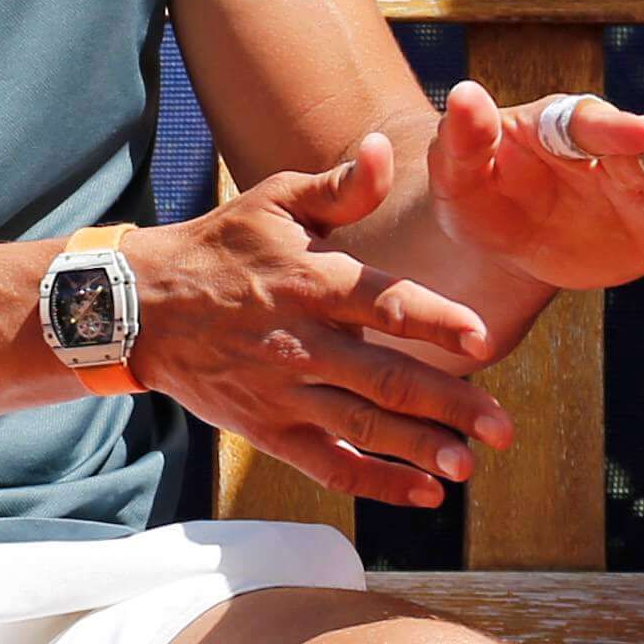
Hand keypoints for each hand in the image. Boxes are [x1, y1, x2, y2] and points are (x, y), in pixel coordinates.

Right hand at [128, 134, 512, 509]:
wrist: (142, 307)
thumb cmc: (221, 246)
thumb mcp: (274, 201)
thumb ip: (340, 187)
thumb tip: (385, 148)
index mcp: (312, 282)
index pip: (383, 302)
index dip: (434, 322)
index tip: (482, 337)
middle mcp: (301, 342)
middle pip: (384, 379)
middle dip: (449, 405)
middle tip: (502, 428)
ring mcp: (284, 392)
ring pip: (361, 427)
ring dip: (419, 450)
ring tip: (468, 466)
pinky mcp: (268, 430)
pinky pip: (328, 464)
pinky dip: (376, 483)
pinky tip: (423, 495)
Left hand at [425, 80, 643, 291]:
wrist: (501, 241)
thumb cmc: (476, 191)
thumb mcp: (456, 168)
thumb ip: (463, 136)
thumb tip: (464, 94)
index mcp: (564, 128)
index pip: (589, 124)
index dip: (615, 129)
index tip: (642, 131)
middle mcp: (614, 153)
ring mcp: (642, 192)